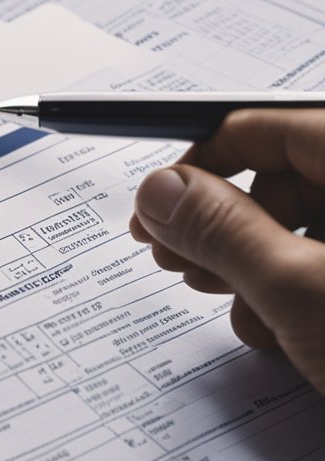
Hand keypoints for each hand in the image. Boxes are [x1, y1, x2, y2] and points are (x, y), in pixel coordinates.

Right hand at [129, 109, 324, 393]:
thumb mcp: (300, 288)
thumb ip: (221, 232)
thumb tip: (157, 191)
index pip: (259, 126)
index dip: (195, 166)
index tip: (151, 208)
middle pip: (276, 178)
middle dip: (218, 229)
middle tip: (177, 265)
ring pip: (296, 227)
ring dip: (250, 271)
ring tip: (243, 312)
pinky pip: (320, 263)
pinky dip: (291, 294)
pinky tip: (285, 334)